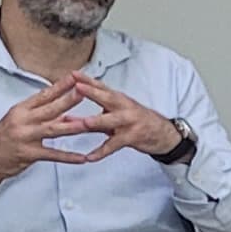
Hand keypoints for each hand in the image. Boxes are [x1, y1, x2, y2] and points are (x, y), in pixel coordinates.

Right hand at [0, 73, 113, 182]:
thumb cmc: (2, 138)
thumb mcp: (17, 119)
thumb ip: (39, 113)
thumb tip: (62, 107)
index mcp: (21, 109)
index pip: (43, 95)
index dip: (60, 86)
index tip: (75, 76)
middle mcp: (23, 121)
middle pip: (50, 108)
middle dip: (69, 99)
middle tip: (85, 91)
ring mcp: (26, 137)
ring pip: (53, 129)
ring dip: (72, 126)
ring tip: (88, 123)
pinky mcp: (29, 154)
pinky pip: (52, 154)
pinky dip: (68, 157)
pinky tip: (82, 157)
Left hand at [70, 78, 190, 160]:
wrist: (163, 134)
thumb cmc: (136, 121)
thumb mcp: (116, 115)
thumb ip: (92, 117)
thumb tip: (67, 117)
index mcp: (119, 100)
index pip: (102, 87)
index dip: (88, 80)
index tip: (73, 74)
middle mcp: (125, 107)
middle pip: (108, 98)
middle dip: (92, 92)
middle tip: (77, 87)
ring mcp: (130, 122)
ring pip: (112, 121)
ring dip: (98, 121)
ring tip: (84, 123)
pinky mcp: (133, 137)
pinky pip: (115, 145)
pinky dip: (102, 151)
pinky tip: (90, 157)